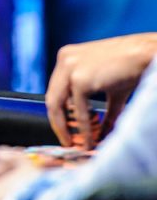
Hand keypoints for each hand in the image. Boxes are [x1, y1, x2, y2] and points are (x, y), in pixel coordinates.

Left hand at [45, 33, 156, 147]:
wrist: (147, 54)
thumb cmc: (131, 68)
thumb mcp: (108, 88)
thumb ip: (98, 108)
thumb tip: (97, 134)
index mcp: (67, 58)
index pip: (55, 90)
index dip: (59, 113)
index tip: (65, 130)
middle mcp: (64, 60)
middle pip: (52, 98)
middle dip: (58, 124)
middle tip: (67, 142)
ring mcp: (70, 68)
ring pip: (58, 105)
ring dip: (66, 129)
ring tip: (77, 145)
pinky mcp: (80, 79)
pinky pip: (79, 110)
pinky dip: (84, 128)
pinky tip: (90, 140)